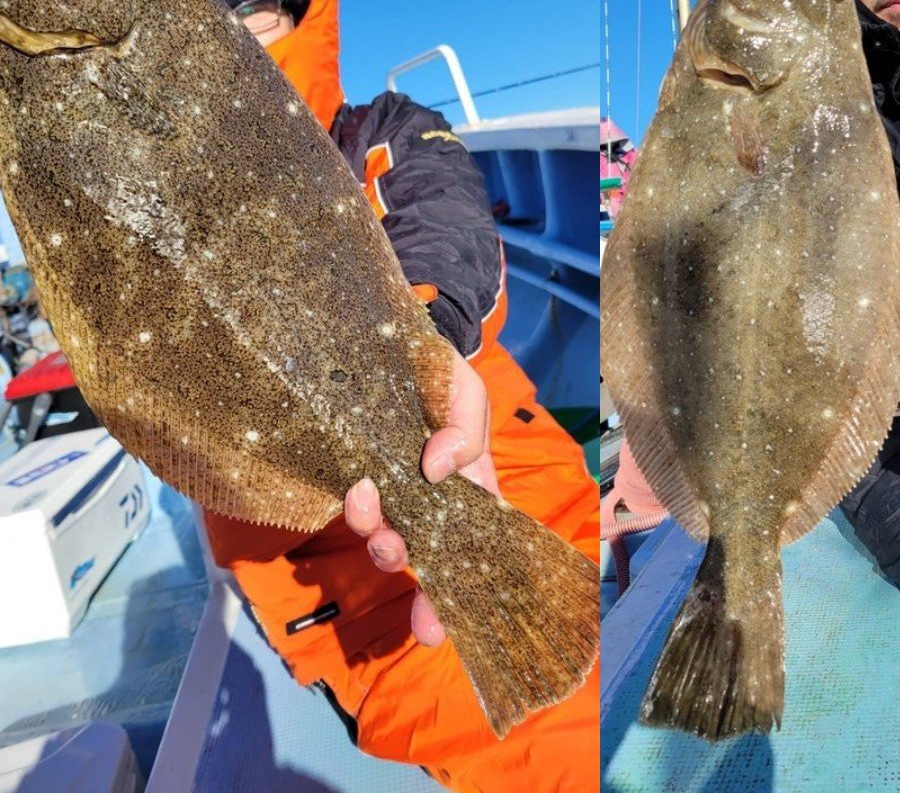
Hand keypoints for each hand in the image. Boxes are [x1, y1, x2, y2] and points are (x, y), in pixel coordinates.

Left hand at [344, 349, 499, 646]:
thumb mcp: (466, 393)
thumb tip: (437, 469)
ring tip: (366, 499)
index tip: (433, 629)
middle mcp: (428, 502)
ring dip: (375, 533)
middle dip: (403, 568)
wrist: (390, 343)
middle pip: (420, 556)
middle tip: (392, 551)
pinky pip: (355, 508)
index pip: (469, 552)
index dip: (452, 597)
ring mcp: (389, 493)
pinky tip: (356, 490)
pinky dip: (356, 508)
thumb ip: (465, 429)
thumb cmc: (441, 372)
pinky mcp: (355, 478)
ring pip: (382, 535)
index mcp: (466, 491)